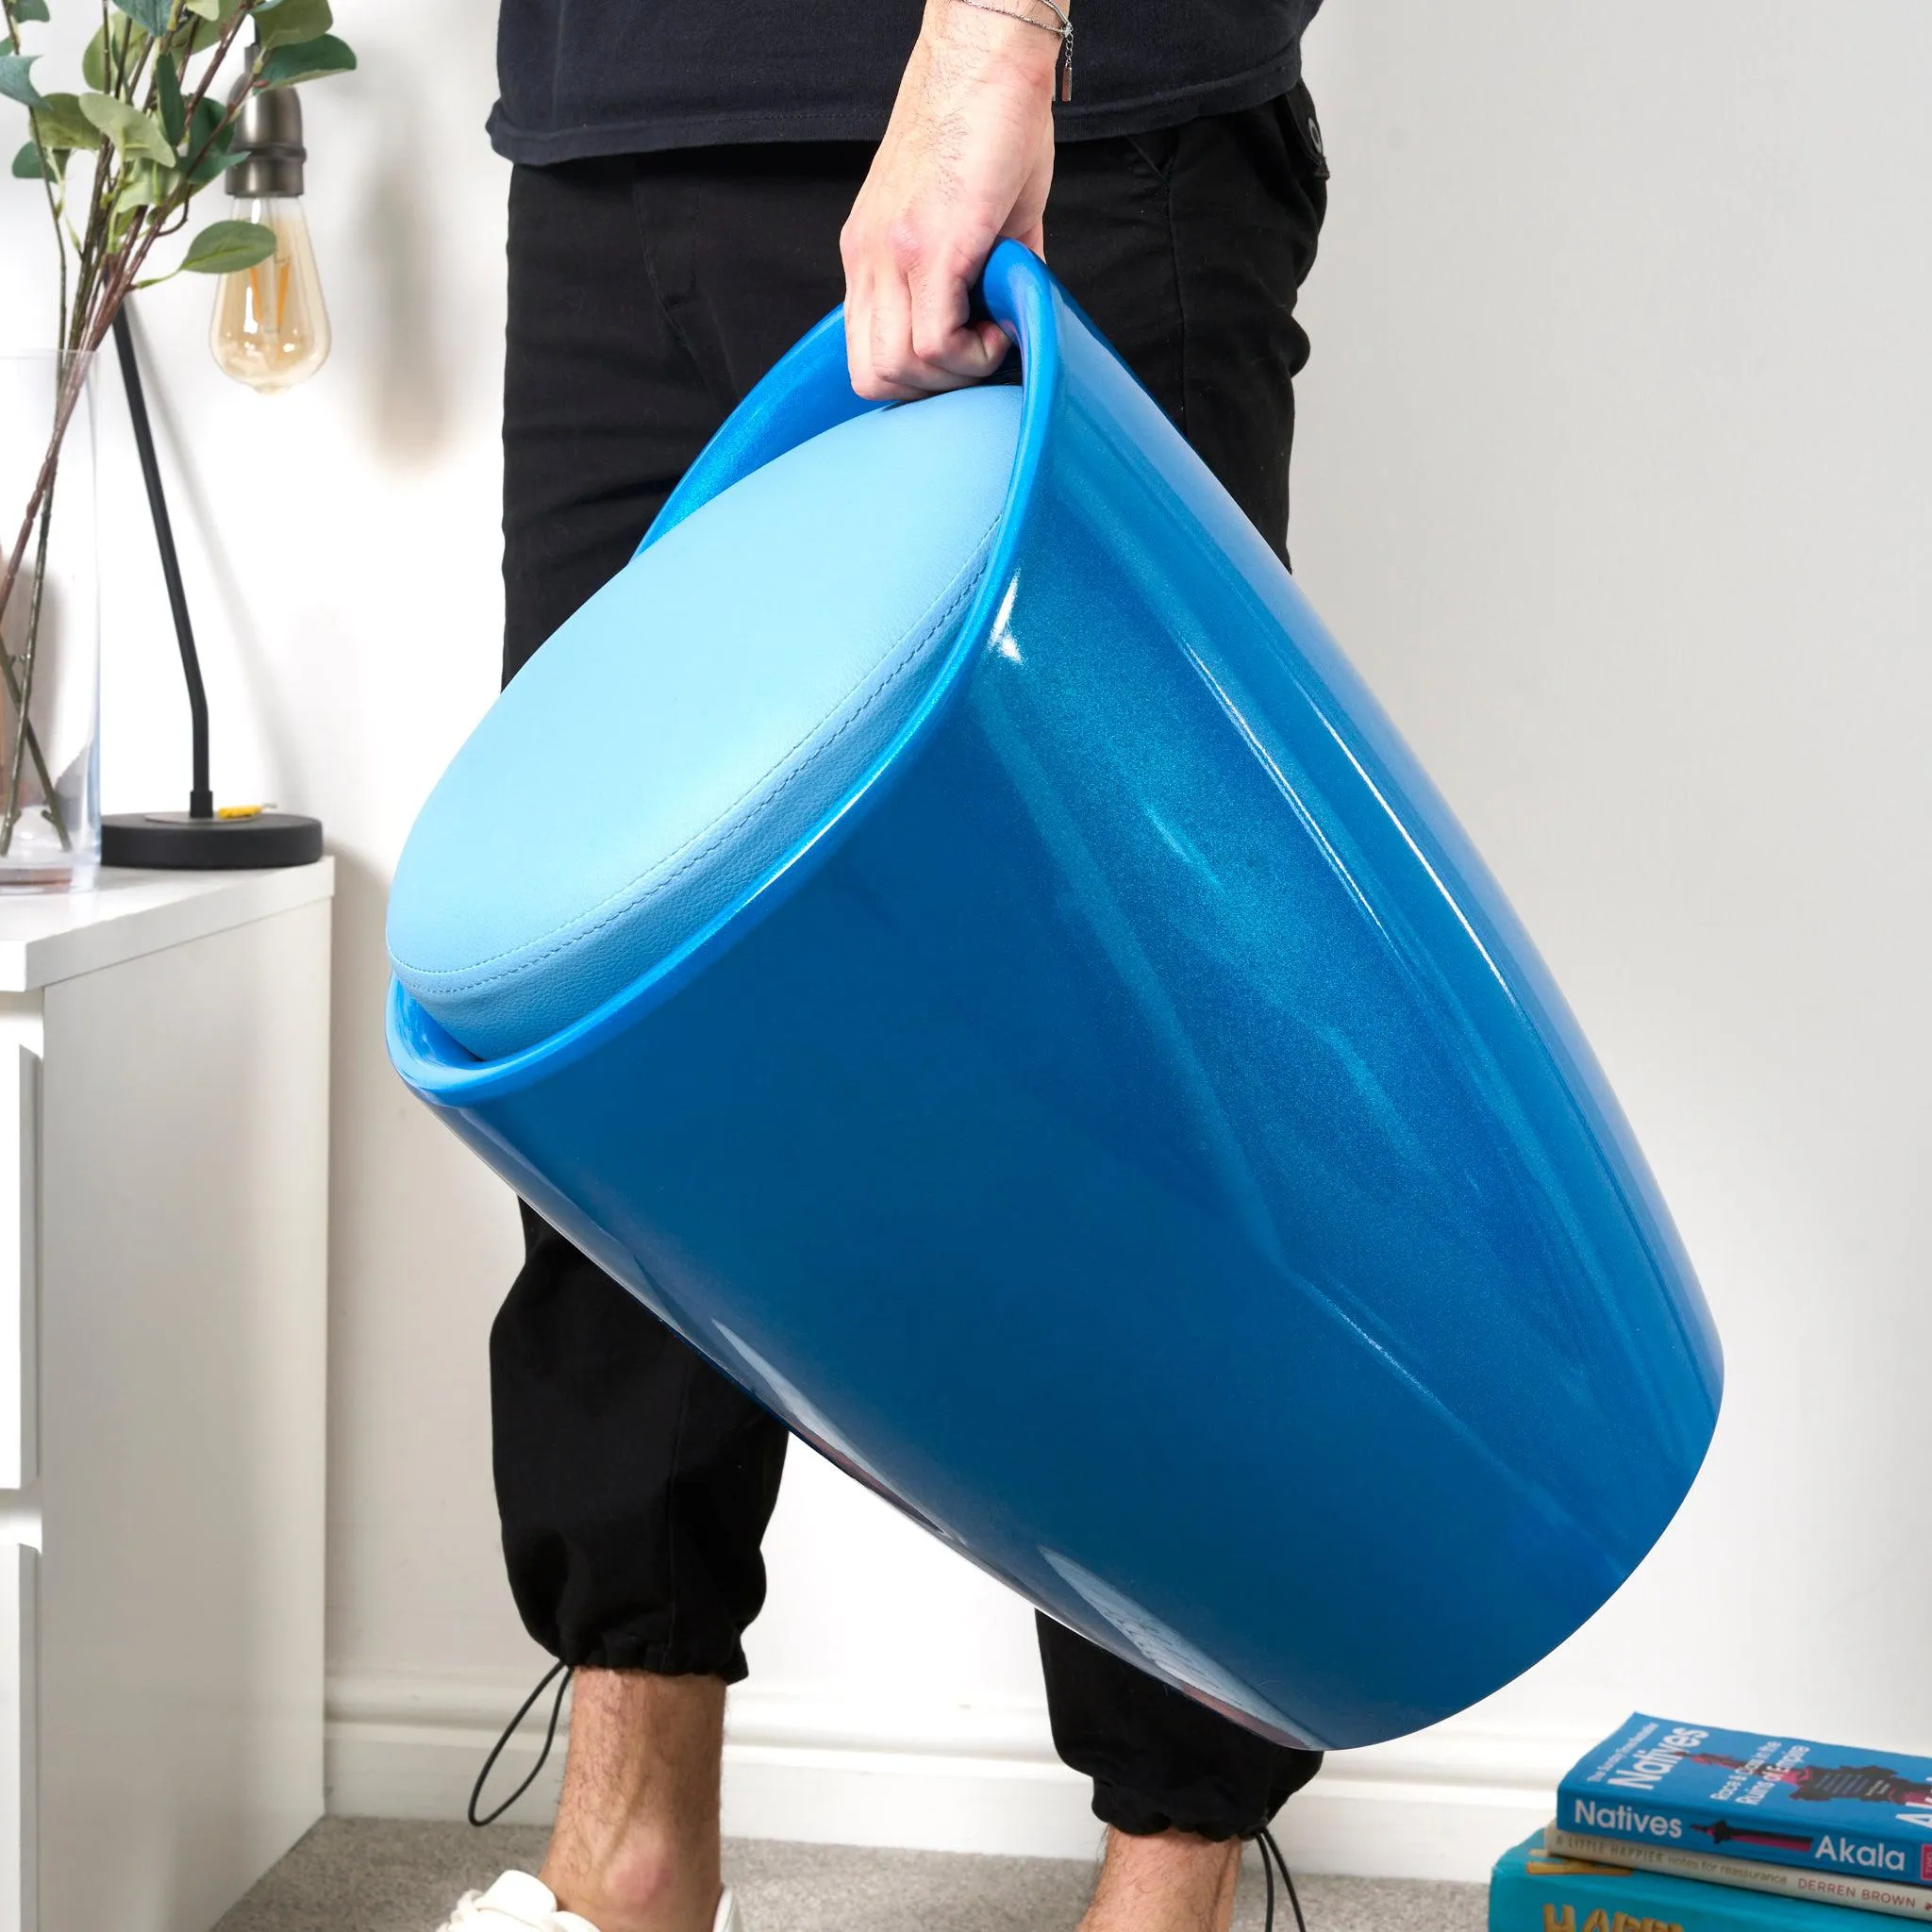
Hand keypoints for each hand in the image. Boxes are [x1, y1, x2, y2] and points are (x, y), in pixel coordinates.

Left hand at [842, 0, 1060, 399]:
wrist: (988, 58)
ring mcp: (893, 253)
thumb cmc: (986, 129)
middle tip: (979, 354)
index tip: (963, 356)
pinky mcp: (930, 245)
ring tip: (994, 332)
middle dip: (936, 388)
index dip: (916, 378)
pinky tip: (1001, 322)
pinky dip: (974, 352)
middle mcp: (867, 258)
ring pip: (901, 369)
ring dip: (958, 372)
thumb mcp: (967, 221)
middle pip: (874, 378)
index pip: (863, 358)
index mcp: (867, 254)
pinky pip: (936, 339)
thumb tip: (1003, 329)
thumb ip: (973, 281)